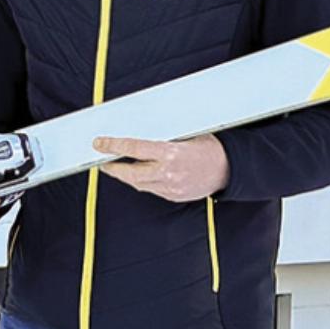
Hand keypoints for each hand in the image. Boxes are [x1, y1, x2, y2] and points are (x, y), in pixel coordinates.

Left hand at [91, 133, 229, 202]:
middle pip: (130, 172)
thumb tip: (140, 131)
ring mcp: (170, 187)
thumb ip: (164, 137)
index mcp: (171, 153)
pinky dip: (141, 182)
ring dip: (125, 176)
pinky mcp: (173, 196)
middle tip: (102, 160)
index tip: (100, 144)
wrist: (229, 170)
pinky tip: (138, 175)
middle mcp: (168, 173)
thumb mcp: (188, 134)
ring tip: (116, 167)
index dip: (113, 146)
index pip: (134, 148)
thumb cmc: (209, 148)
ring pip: (138, 183)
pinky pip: (151, 189)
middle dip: (113, 167)